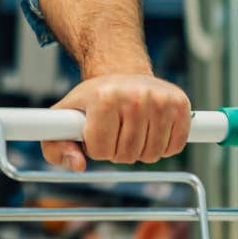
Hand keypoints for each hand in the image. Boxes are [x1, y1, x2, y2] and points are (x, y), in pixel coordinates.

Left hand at [42, 73, 191, 170]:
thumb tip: (78, 166)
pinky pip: (174, 147)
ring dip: (140, 151)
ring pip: (152, 155)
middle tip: (115, 131)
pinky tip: (151, 129)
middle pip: (127, 155)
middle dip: (118, 151)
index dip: (96, 148)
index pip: (102, 151)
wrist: (121, 72)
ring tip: (131, 130)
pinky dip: (162, 146)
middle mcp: (135, 96)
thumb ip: (56, 147)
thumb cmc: (94, 98)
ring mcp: (161, 100)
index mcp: (105, 97)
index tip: (95, 132)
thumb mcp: (65, 117)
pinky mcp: (181, 105)